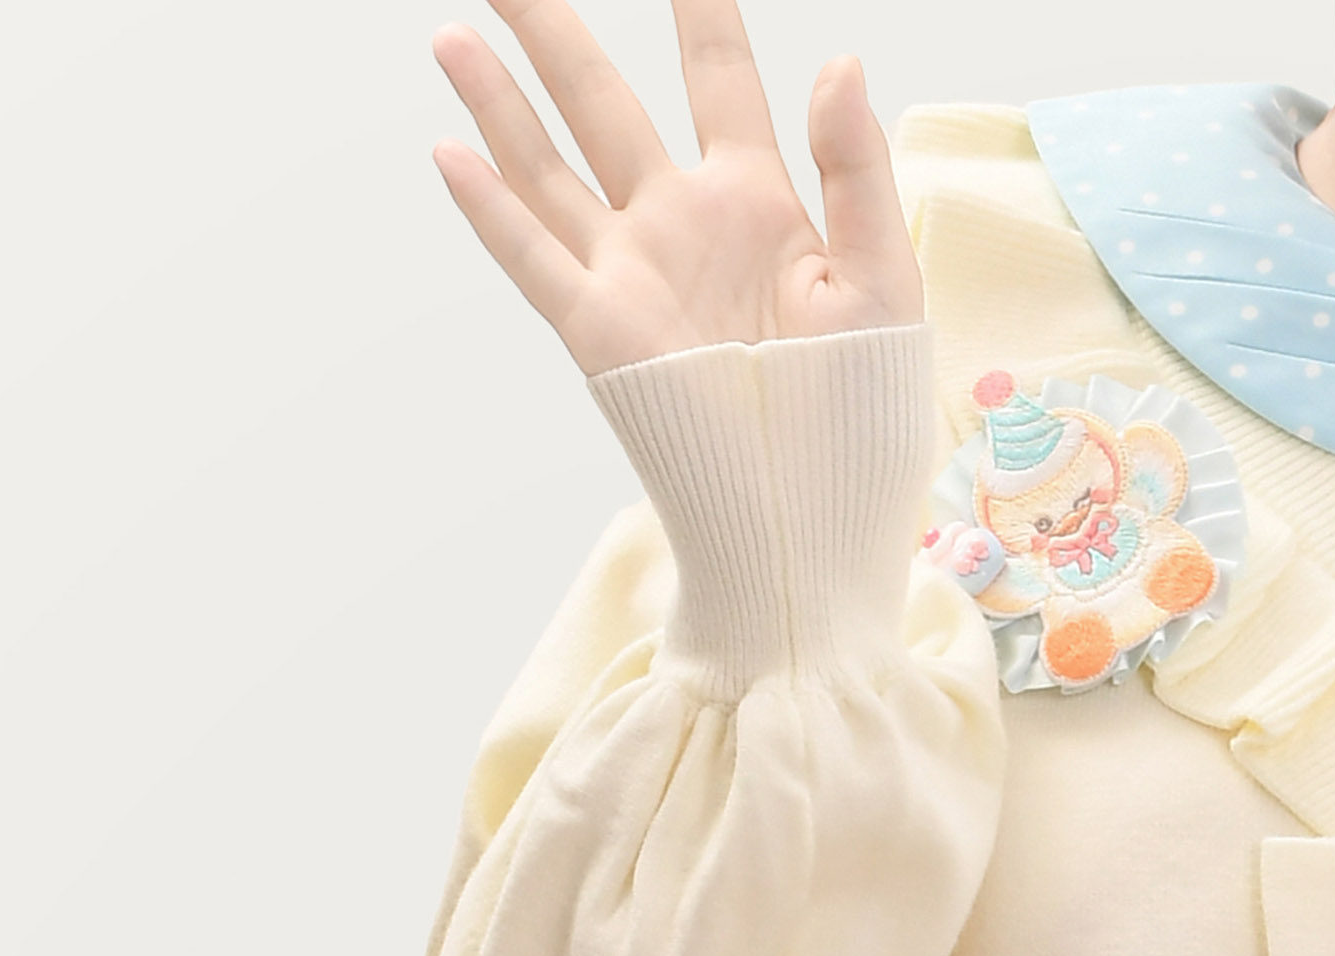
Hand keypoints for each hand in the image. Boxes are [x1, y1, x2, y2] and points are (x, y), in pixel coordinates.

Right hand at [431, 0, 918, 377]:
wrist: (817, 525)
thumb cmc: (865, 419)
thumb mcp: (886, 285)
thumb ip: (858, 173)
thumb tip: (837, 61)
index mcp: (759, 204)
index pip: (718, 75)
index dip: (698, 9)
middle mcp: (683, 224)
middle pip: (602, 99)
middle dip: (554, 28)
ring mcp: (636, 275)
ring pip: (550, 166)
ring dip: (499, 101)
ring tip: (453, 34)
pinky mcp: (604, 334)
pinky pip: (535, 259)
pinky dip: (490, 211)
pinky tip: (448, 154)